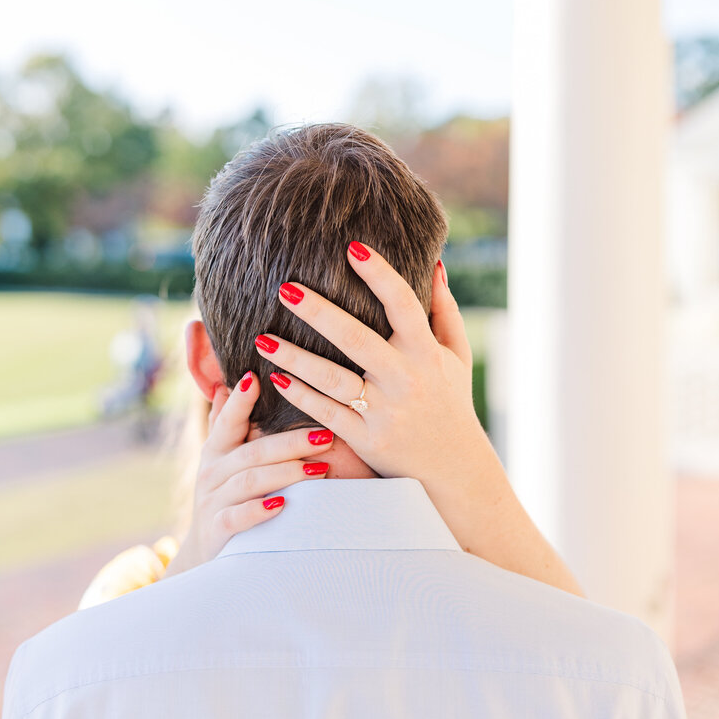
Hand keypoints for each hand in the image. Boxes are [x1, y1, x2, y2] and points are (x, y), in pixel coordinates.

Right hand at [163, 373, 335, 577]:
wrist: (206, 548)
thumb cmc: (225, 495)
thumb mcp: (222, 459)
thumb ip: (225, 424)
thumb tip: (226, 385)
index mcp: (216, 449)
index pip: (228, 421)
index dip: (241, 401)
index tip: (257, 377)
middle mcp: (212, 471)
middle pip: (253, 452)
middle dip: (291, 443)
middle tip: (326, 437)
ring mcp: (213, 500)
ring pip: (250, 481)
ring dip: (286, 473)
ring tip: (319, 470)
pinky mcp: (218, 528)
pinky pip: (238, 516)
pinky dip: (259, 510)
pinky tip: (283, 504)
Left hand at [255, 244, 583, 595]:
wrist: (453, 470)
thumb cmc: (452, 404)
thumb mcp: (457, 357)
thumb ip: (444, 311)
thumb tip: (433, 265)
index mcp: (426, 353)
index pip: (403, 305)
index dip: (380, 275)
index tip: (352, 248)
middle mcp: (405, 379)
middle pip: (357, 338)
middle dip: (319, 312)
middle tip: (285, 288)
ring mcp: (384, 411)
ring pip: (332, 379)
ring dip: (294, 357)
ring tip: (261, 338)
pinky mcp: (366, 439)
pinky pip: (326, 413)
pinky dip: (299, 395)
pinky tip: (274, 376)